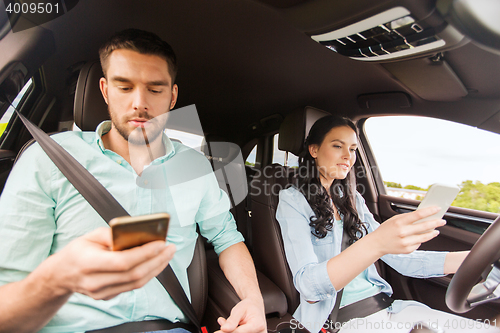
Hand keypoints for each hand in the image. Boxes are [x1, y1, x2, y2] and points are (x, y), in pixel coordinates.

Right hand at [41, 227, 174, 299]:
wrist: (61, 275)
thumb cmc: (77, 252)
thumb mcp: (90, 236)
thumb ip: (112, 234)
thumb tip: (136, 233)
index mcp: (88, 263)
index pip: (122, 261)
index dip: (144, 253)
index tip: (160, 243)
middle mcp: (95, 282)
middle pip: (134, 274)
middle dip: (157, 260)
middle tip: (170, 248)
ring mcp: (102, 293)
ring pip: (137, 283)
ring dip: (156, 268)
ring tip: (167, 255)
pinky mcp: (108, 297)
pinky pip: (133, 286)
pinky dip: (147, 274)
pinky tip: (155, 263)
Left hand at [215, 297, 266, 332]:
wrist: (256, 306)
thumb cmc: (249, 307)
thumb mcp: (239, 309)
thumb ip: (232, 320)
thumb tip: (224, 329)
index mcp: (258, 325)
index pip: (239, 332)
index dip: (226, 332)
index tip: (217, 332)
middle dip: (229, 331)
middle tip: (224, 325)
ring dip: (231, 331)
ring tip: (229, 324)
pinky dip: (234, 332)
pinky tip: (232, 328)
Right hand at [370, 206, 445, 255]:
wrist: (377, 243)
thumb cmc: (386, 230)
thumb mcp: (394, 219)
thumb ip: (407, 217)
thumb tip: (423, 214)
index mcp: (399, 222)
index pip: (418, 215)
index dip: (429, 211)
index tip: (437, 209)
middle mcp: (403, 232)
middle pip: (424, 226)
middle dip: (436, 222)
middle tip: (442, 221)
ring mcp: (405, 242)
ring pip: (424, 237)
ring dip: (432, 233)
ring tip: (436, 230)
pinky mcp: (407, 250)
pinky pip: (418, 243)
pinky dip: (420, 240)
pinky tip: (419, 237)